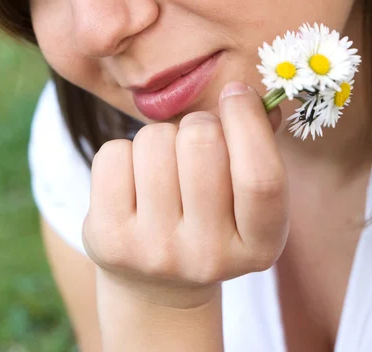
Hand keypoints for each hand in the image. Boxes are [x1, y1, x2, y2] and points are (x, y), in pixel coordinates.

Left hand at [83, 81, 288, 308]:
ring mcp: (155, 251)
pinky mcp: (110, 239)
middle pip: (201, 144)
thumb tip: (243, 94)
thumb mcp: (244, 196)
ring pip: (154, 141)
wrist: (155, 279)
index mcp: (258, 244)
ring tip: (164, 167)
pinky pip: (113, 153)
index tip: (236, 92)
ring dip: (160, 137)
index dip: (248, 121)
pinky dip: (123, 151)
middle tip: (196, 138)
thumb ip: (256, 144)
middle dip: (198, 123)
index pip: (261, 176)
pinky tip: (132, 180)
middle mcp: (209, 256)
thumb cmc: (209, 216)